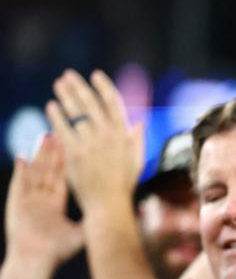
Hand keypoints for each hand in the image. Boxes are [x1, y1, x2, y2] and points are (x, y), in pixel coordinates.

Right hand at [4, 134, 82, 268]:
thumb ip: (92, 222)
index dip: (68, 164)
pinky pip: (19, 184)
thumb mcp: (78, 234)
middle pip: (49, 170)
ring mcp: (28, 199)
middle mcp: (41, 198)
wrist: (35, 262)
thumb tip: (112, 216)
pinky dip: (21, 171)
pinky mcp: (16, 203)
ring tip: (44, 138)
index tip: (75, 148)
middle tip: (61, 133)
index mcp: (55, 203)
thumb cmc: (56, 252)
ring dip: (39, 156)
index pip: (63, 178)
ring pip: (35, 172)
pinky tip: (23, 157)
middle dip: (54, 153)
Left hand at [45, 70, 144, 213]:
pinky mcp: (75, 153)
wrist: (109, 204)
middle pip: (91, 104)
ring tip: (58, 85)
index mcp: (124, 135)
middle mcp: (108, 136)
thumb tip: (140, 120)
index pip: (114, 103)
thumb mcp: (137, 160)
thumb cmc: (123, 184)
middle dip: (79, 87)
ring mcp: (91, 144)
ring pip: (76, 113)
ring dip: (66, 96)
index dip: (104, 86)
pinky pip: (64, 129)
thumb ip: (138, 139)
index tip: (96, 74)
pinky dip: (57, 116)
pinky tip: (51, 106)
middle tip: (68, 75)